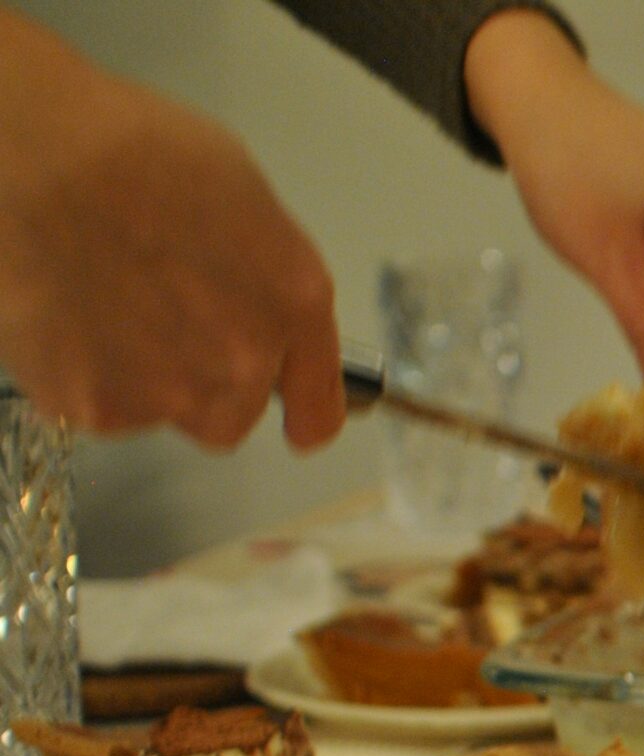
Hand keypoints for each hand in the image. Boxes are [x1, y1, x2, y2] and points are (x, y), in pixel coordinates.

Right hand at [0, 19, 342, 447]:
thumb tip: (251, 299)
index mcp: (292, 304)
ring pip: (159, 413)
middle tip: (151, 325)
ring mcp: (168, 393)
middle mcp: (242, 363)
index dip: (304, 415)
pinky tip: (61, 316)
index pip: (318, 405)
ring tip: (98, 305)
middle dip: (199, 384)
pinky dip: (76, 375)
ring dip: (136, 379)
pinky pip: (91, 407)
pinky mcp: (93, 406)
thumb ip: (259, 274)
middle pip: (229, 418)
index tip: (298, 428)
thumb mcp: (237, 195)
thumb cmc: (128, 147)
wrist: (31, 153)